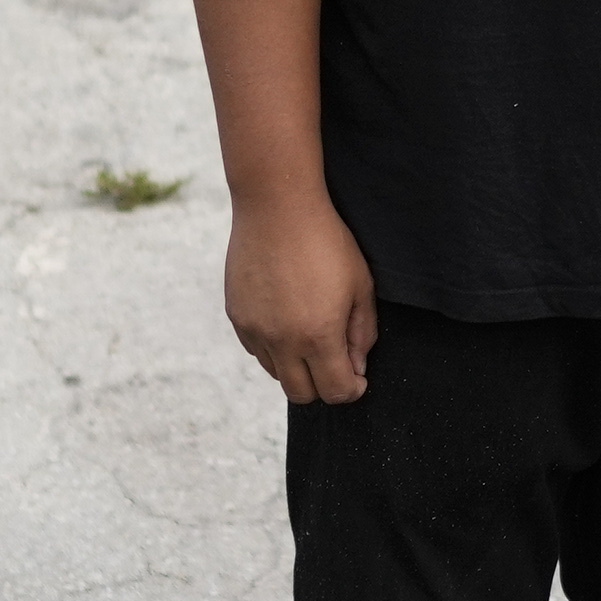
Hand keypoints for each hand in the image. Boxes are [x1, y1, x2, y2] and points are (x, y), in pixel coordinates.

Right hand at [223, 193, 377, 404]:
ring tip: (310, 334)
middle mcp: (282, 341)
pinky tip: (286, 319)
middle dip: (324, 386)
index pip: (336, 391)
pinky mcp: (237, 317)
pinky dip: (274, 347)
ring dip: (296, 366)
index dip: (352, 390)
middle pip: (302, 394)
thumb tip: (357, 366)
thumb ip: (363, 331)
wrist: (276, 206)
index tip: (358, 377)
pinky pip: (256, 350)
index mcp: (319, 335)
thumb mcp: (360, 284)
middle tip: (335, 362)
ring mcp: (255, 330)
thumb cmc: (326, 241)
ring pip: (276, 373)